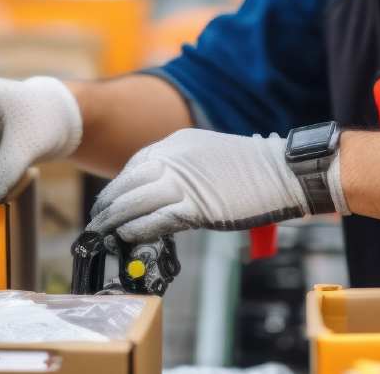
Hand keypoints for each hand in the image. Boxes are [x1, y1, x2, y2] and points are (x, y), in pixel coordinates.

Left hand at [88, 129, 344, 241]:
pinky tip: (129, 237)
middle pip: (129, 182)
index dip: (119, 187)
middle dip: (108, 205)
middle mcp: (175, 157)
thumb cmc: (253, 169)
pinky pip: (156, 219)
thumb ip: (182, 170)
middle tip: (97, 222)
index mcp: (178, 142)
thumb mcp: (208, 157)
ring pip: (136, 201)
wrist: (282, 172)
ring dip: (115, 220)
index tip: (110, 203)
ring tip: (104, 235)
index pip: (135, 165)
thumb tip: (159, 194)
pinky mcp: (196, 206)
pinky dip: (138, 229)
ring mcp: (184, 181)